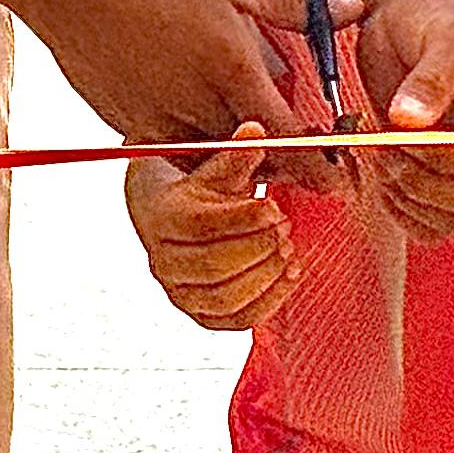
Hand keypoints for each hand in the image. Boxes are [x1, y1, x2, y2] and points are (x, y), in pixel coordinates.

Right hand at [40, 0, 330, 145]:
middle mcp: (198, 104)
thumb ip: (296, 8)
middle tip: (309, 160)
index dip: (319, 160)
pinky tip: (210, 127)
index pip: (289, 135)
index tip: (338, 173)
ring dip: (243, 161)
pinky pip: (178, 156)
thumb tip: (354, 9)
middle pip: (258, 159)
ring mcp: (160, 121)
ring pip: (216, 164)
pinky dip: (201, 153)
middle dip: (288, 164)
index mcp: (232, 68)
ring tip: (259, 143)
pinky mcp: (131, 127)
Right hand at [125, 131, 303, 330]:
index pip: (201, 226)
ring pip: (224, 297)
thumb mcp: (216, 167)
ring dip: (266, 275)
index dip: (243, 219)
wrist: (173, 220)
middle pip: (213, 265)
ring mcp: (181, 293)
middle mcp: (164, 261)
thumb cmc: (201, 192)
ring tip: (289, 251)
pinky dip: (269, 302)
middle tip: (286, 230)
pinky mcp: (201, 316)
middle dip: (258, 248)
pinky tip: (290, 275)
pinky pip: (236, 320)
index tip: (274, 208)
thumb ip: (238, 154)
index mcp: (163, 219)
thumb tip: (256, 132)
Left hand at [356, 0, 453, 242]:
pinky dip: (401, 211)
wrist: (413, 13)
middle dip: (425, 177)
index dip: (452, 154)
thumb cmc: (441, 14)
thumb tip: (410, 120)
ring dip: (408, 195)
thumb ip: (431, 78)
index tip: (407, 131)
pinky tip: (380, 175)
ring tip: (379, 151)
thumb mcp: (443, 35)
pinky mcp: (446, 185)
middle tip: (385, 143)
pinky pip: (432, 225)